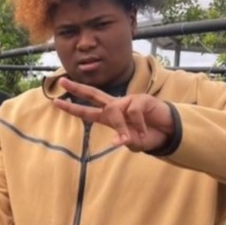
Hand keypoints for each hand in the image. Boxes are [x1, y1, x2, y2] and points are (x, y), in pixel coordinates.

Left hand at [54, 78, 174, 151]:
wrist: (169, 131)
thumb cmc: (148, 135)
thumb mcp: (134, 143)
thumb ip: (125, 141)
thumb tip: (118, 140)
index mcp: (109, 117)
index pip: (87, 112)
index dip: (72, 108)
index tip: (56, 102)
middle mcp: (116, 106)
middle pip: (93, 94)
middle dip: (76, 88)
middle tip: (61, 81)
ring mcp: (128, 101)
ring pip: (114, 112)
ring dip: (123, 128)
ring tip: (136, 137)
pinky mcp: (141, 99)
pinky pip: (133, 113)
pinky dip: (139, 125)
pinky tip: (147, 129)